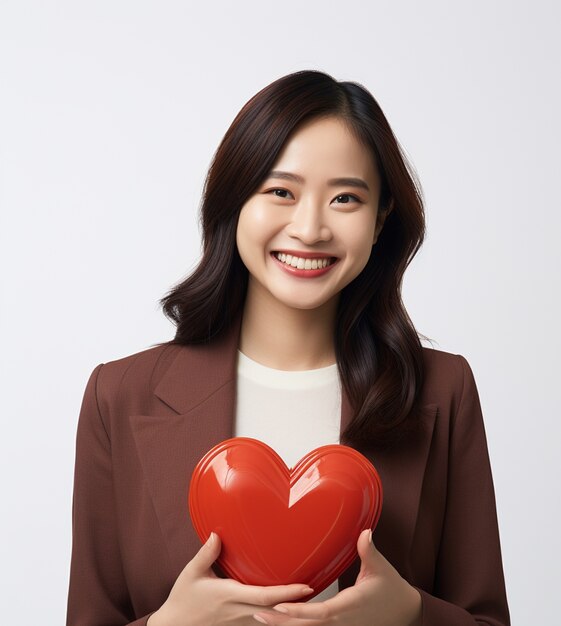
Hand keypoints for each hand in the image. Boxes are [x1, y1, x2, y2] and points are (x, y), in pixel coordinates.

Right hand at [147, 532, 314, 625]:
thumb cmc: (183, 599)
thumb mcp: (192, 573)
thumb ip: (206, 553)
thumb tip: (217, 533)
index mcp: (230, 595)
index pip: (266, 596)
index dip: (288, 592)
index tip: (306, 585)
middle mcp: (239, 611)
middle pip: (275, 609)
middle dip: (297, 603)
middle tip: (317, 591)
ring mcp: (240, 621)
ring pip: (270, 618)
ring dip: (289, 611)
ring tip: (309, 600)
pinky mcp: (238, 625)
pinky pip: (262, 621)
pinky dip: (277, 616)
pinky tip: (287, 610)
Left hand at [252, 529, 421, 625]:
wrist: (406, 612)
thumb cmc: (392, 590)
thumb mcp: (381, 569)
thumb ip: (369, 551)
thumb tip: (364, 532)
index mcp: (351, 606)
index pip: (321, 612)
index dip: (299, 610)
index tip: (279, 603)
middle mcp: (344, 621)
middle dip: (282, 621)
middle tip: (258, 612)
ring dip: (286, 625)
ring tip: (261, 617)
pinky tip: (282, 620)